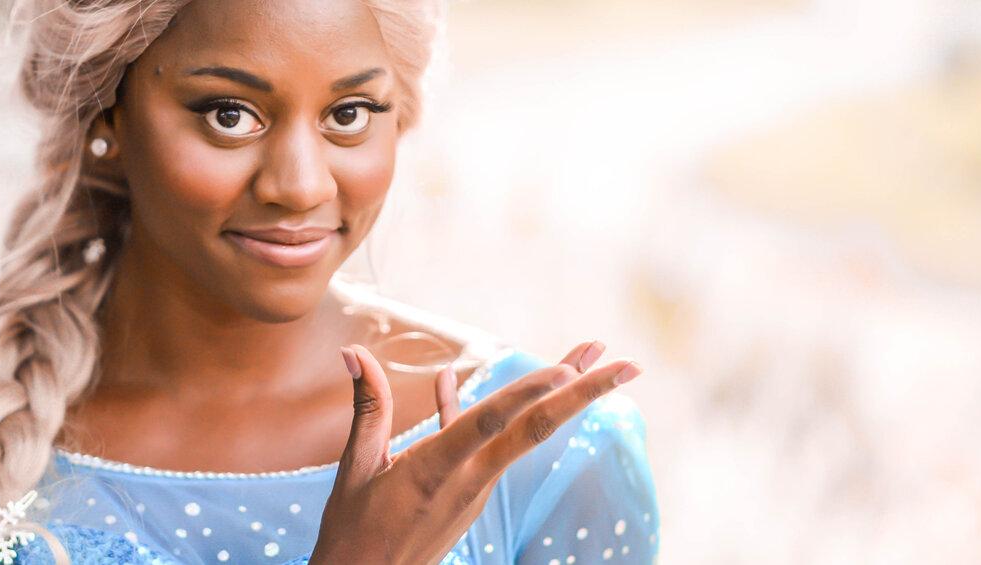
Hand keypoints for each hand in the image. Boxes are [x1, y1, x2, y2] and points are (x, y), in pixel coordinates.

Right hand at [311, 341, 640, 563]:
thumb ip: (367, 407)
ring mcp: (475, 491)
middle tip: (627, 364)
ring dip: (561, 400)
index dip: (529, 393)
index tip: (568, 367)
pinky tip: (461, 384)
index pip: (492, 424)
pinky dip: (492, 414)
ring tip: (586, 362)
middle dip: (584, 394)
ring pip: (524, 437)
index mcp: (435, 471)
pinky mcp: (470, 498)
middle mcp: (468, 480)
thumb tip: (354, 351)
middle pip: (535, 431)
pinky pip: (489, 447)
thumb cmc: (353, 532)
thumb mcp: (355, 468)